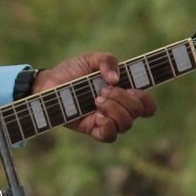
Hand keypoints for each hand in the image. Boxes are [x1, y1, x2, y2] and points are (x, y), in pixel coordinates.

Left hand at [38, 52, 157, 142]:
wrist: (48, 82)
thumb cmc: (71, 71)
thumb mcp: (90, 59)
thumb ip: (107, 60)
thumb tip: (116, 79)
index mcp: (123, 92)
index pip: (147, 104)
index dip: (145, 99)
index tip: (132, 88)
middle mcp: (118, 108)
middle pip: (139, 112)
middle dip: (124, 98)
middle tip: (103, 89)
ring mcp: (106, 120)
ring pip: (126, 124)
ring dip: (114, 109)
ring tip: (96, 99)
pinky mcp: (92, 129)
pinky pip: (110, 136)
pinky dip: (107, 125)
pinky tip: (97, 116)